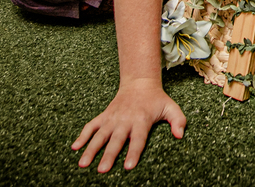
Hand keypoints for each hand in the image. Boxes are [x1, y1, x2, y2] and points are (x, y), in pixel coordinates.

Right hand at [71, 76, 185, 172]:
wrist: (139, 83)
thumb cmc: (156, 99)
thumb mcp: (171, 107)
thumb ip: (178, 120)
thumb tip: (179, 135)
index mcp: (141, 120)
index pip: (138, 139)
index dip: (133, 153)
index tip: (128, 167)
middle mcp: (125, 120)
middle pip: (116, 140)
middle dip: (109, 155)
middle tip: (102, 170)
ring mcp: (112, 118)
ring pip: (100, 135)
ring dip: (90, 149)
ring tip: (83, 164)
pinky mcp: (104, 116)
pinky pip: (91, 125)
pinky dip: (82, 135)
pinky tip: (74, 147)